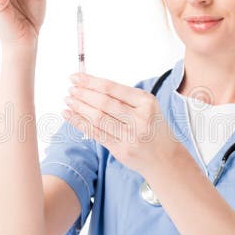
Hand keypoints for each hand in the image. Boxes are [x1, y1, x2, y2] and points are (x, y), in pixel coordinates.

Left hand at [62, 72, 184, 175]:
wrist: (166, 158)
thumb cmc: (153, 128)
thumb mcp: (147, 107)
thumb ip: (124, 98)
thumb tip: (91, 86)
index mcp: (146, 102)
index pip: (113, 88)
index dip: (91, 82)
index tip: (76, 77)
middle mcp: (140, 118)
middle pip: (104, 103)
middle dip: (83, 94)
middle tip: (70, 89)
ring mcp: (131, 136)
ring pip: (98, 118)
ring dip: (79, 108)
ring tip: (68, 101)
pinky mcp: (122, 150)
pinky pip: (96, 134)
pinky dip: (80, 124)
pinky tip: (70, 116)